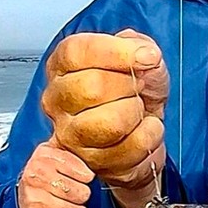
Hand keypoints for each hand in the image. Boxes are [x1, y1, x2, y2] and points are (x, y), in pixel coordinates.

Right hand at [16, 141, 94, 207]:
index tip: (83, 178)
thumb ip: (76, 148)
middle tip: (76, 193)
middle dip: (83, 195)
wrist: (24, 196)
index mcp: (43, 156)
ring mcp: (33, 199)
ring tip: (73, 205)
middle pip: (81, 193)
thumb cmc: (48, 174)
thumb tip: (100, 144)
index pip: (83, 172)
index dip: (87, 177)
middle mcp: (34, 177)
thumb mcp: (58, 154)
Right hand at [41, 30, 168, 186]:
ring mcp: (69, 134)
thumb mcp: (142, 59)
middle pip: (92, 87)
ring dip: (137, 113)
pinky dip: (151, 134)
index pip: (76, 52)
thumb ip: (140, 46)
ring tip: (138, 110)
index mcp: (62, 67)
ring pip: (110, 122)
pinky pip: (131, 146)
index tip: (147, 56)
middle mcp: (57, 100)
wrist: (144, 132)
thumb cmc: (137, 93)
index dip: (116, 52)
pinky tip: (144, 129)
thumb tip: (145, 53)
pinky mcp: (90, 161)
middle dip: (130, 86)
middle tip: (138, 88)